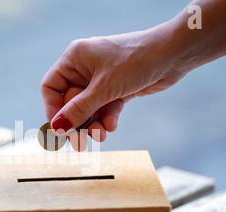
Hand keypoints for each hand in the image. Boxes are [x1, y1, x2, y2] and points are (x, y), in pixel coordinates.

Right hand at [41, 29, 187, 144]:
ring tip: (101, 135)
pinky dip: (107, 118)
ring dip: (93, 123)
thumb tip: (56, 129)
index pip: (51, 87)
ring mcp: (101, 79)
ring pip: (88, 108)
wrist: (174, 54)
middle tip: (80, 142)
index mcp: (75, 59)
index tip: (59, 129)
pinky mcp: (116, 88)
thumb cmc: (136, 60)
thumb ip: (79, 110)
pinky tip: (111, 125)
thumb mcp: (104, 88)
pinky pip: (104, 108)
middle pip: (70, 102)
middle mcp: (84, 68)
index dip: (52, 109)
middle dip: (77, 122)